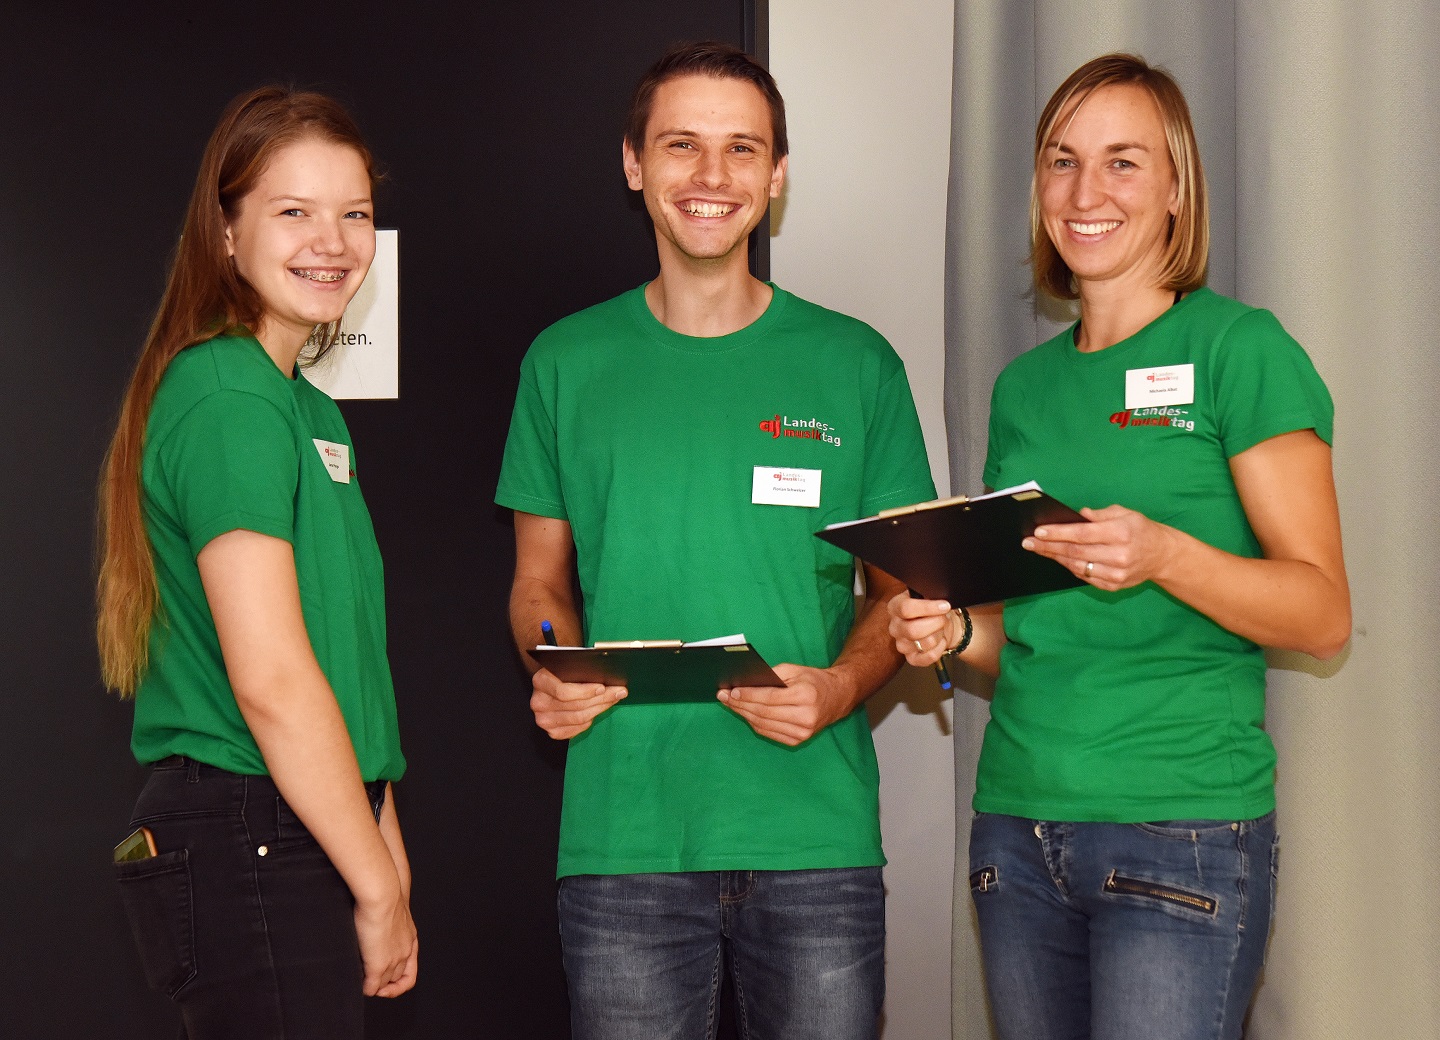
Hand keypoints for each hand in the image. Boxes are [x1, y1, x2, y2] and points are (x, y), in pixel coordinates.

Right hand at [354, 893, 417, 996]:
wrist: (382, 894)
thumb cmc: (383, 894)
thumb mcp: (391, 909)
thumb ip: (387, 918)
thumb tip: (376, 919)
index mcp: (410, 937)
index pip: (410, 966)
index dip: (399, 974)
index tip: (387, 970)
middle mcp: (405, 950)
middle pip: (398, 977)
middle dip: (386, 982)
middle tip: (372, 981)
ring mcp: (393, 960)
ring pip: (386, 984)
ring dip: (376, 987)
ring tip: (365, 983)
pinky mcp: (378, 965)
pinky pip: (372, 988)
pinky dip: (366, 989)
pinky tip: (360, 984)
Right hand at [530, 667, 625, 738]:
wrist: (551, 684)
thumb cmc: (564, 672)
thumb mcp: (569, 664)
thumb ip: (582, 668)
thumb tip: (609, 675)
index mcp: (540, 681)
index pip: (563, 692)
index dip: (586, 691)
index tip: (603, 687)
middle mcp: (538, 702)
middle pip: (576, 706)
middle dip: (601, 699)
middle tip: (619, 692)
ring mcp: (544, 719)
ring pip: (579, 718)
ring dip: (600, 708)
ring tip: (614, 699)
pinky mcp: (552, 732)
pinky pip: (577, 729)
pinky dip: (590, 720)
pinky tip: (598, 709)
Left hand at [718, 663, 853, 745]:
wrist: (837, 698)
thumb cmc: (813, 680)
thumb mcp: (795, 670)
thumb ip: (771, 675)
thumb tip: (744, 683)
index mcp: (806, 696)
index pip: (770, 698)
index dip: (748, 695)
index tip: (731, 691)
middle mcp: (805, 717)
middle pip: (764, 713)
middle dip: (740, 704)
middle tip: (723, 696)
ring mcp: (802, 733)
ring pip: (763, 724)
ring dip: (743, 714)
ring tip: (730, 704)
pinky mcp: (798, 741)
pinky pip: (768, 732)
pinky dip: (753, 723)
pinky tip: (744, 713)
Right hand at [887, 591, 955, 666]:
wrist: (938, 624)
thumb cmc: (932, 609)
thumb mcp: (928, 596)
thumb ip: (928, 596)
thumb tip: (937, 598)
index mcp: (895, 607)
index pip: (905, 608)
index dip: (928, 607)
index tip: (944, 605)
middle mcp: (895, 627)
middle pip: (913, 630)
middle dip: (936, 623)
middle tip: (944, 618)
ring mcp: (901, 644)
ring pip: (925, 643)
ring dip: (939, 634)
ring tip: (940, 628)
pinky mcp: (911, 658)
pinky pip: (929, 657)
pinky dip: (940, 648)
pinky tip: (940, 640)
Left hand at [1023, 504, 1180, 591]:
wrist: (1162, 555)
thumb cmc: (1141, 530)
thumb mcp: (1125, 513)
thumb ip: (1100, 514)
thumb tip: (1077, 515)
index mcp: (1121, 532)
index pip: (1082, 534)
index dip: (1058, 533)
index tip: (1038, 531)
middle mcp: (1119, 555)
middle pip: (1075, 551)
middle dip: (1048, 546)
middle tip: (1028, 542)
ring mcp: (1116, 574)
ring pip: (1077, 566)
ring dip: (1055, 558)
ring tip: (1038, 550)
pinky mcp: (1113, 586)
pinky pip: (1084, 577)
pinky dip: (1070, 567)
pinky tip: (1058, 559)